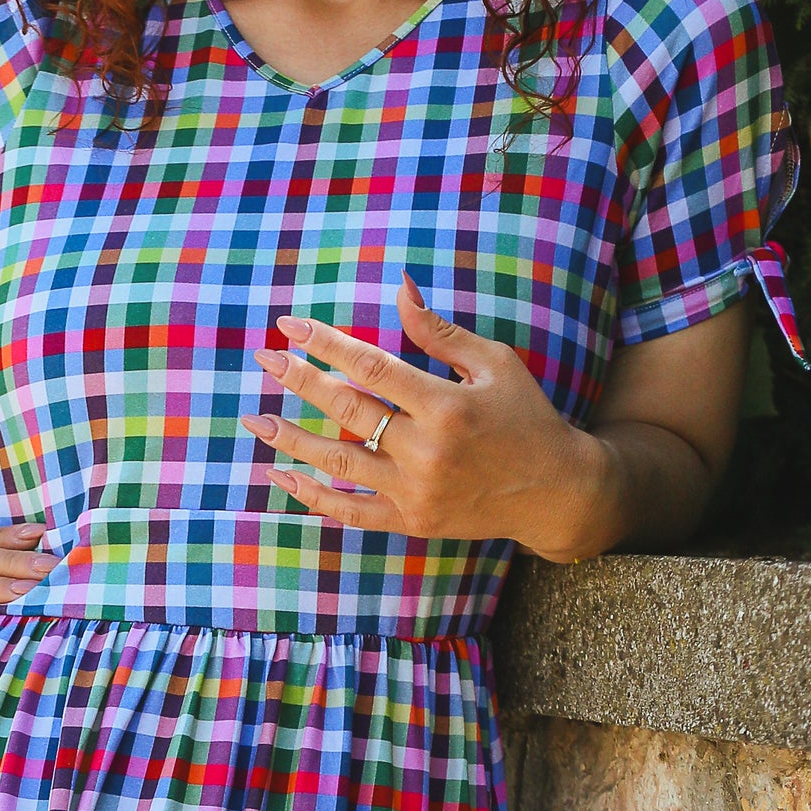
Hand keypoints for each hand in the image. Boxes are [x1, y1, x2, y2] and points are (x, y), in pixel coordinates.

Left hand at [242, 274, 618, 563]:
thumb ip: (439, 332)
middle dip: (299, 380)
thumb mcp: (493, 365)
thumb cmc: (526, 417)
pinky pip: (350, 512)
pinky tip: (281, 479)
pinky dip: (313, 497)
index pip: (371, 366)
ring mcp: (414, 491)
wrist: (553, 491)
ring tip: (257, 421)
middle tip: (264, 359)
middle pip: (346, 410)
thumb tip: (398, 289)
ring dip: (292, 441)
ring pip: (338, 463)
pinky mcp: (409, 521)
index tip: (290, 326)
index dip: (327, 343)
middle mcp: (425, 451)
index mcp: (445, 405)